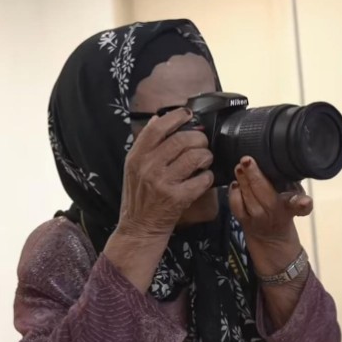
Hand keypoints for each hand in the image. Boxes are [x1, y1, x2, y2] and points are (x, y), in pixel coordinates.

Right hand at [116, 108, 213, 238]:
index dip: (176, 117)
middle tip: (202, 143)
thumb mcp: (133, 168)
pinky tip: (204, 178)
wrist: (139, 228)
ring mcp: (163, 183)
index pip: (157, 128)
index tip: (188, 114)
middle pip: (181, 140)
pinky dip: (208, 176)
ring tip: (205, 160)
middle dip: (198, 138)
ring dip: (206, 156)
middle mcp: (148, 168)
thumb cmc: (139, 198)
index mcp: (136, 157)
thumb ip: (145, 144)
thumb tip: (158, 119)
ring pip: (194, 157)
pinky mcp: (177, 198)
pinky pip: (202, 179)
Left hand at [229, 156, 312, 276]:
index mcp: (290, 207)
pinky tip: (235, 183)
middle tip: (247, 160)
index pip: (298, 206)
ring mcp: (257, 217)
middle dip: (254, 175)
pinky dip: (234, 193)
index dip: (302, 203)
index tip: (304, 201)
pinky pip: (236, 206)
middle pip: (265, 194)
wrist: (271, 238)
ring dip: (242, 181)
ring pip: (248, 198)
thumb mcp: (294, 199)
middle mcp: (274, 213)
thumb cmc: (284, 210)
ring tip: (239, 168)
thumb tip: (284, 163)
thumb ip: (292, 186)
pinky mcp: (243, 220)